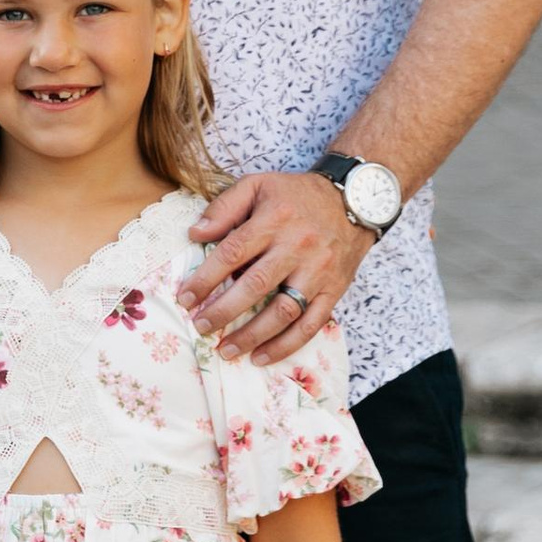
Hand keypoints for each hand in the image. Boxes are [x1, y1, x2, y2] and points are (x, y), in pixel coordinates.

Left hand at [185, 169, 372, 361]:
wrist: (355, 201)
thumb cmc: (298, 195)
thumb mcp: (259, 185)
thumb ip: (225, 206)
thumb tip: (195, 234)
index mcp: (274, 220)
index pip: (232, 252)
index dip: (206, 278)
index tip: (186, 298)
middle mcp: (297, 247)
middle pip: (255, 286)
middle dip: (223, 311)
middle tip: (200, 326)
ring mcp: (317, 272)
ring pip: (283, 312)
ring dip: (252, 336)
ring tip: (226, 350)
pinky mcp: (333, 290)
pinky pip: (310, 324)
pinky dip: (285, 345)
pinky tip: (261, 357)